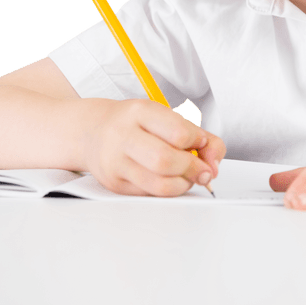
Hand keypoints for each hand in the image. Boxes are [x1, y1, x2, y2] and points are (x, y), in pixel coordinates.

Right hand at [85, 99, 225, 196]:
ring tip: (188, 176)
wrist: (91, 132)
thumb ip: (196, 133)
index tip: (203, 143)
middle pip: (166, 160)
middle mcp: (122, 135)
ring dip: (184, 184)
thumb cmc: (132, 123)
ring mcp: (115, 162)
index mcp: (138, 112)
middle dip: (193, 168)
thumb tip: (215, 159)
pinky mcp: (114, 184)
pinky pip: (150, 194)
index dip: (199, 142)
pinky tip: (170, 180)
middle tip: (202, 169)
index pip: (178, 132)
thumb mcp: (162, 115)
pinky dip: (169, 190)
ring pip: (160, 184)